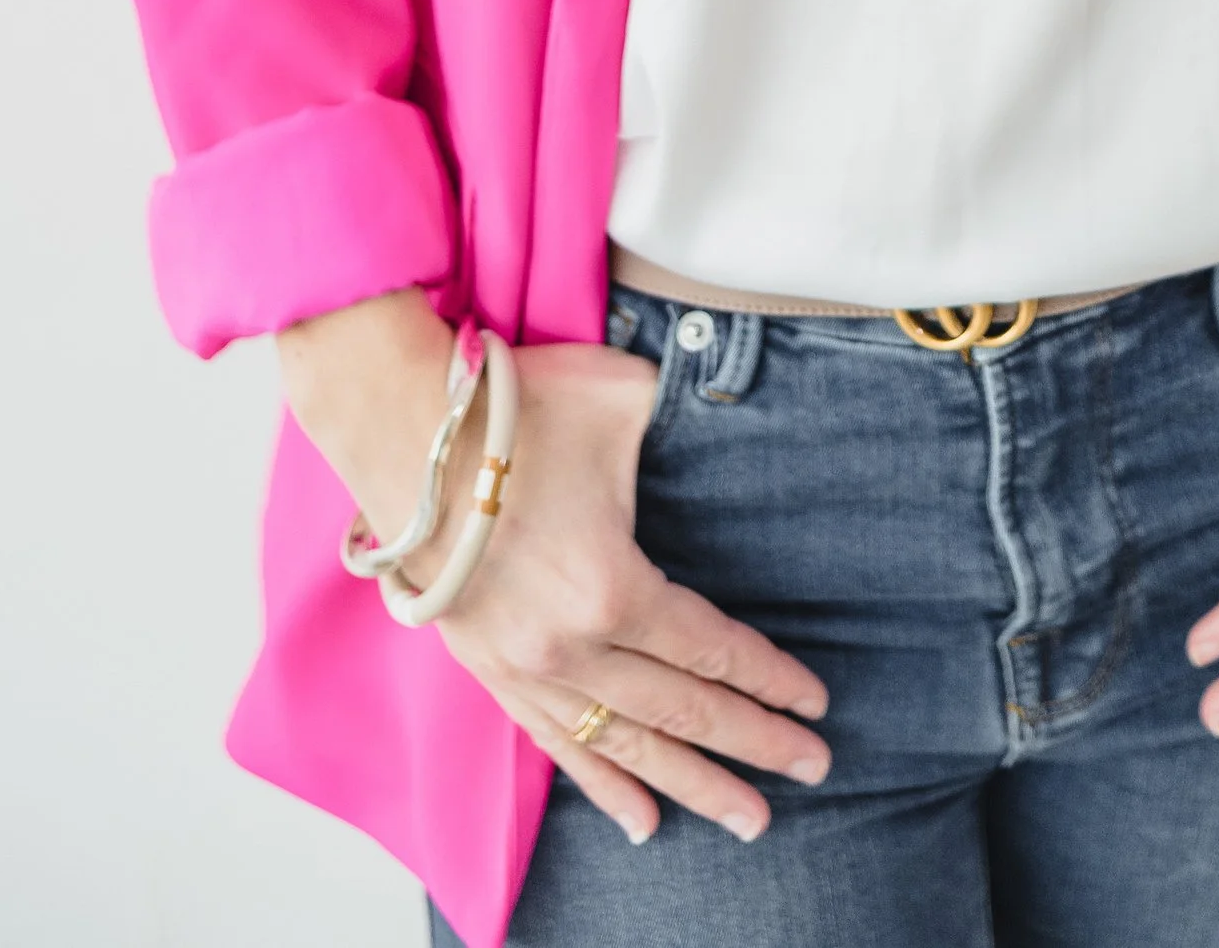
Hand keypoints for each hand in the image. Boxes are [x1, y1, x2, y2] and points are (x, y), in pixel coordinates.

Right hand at [281, 296, 828, 844]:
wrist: (403, 431)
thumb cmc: (517, 407)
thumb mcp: (622, 398)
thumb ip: (681, 417)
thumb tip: (717, 403)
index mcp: (612, 588)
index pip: (710, 651)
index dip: (768, 679)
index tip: (815, 705)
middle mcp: (572, 647)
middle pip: (681, 711)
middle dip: (753, 743)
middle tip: (812, 769)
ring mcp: (527, 668)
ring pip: (626, 745)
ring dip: (692, 784)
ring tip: (748, 819)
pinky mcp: (492, 671)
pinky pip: (559, 744)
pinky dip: (605, 785)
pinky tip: (643, 821)